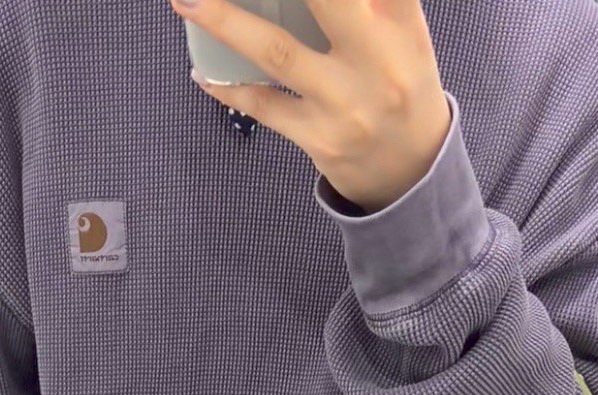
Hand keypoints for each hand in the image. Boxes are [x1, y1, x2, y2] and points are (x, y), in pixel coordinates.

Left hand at [173, 0, 451, 212]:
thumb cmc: (399, 85)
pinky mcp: (320, 139)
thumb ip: (369, 2)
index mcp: (401, 22)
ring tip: (185, 0)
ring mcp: (346, 104)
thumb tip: (298, 0)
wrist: (412, 174)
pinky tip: (203, 72)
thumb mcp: (401, 33)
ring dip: (224, 22)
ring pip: (277, 52)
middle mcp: (379, 60)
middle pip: (326, 1)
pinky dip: (228, 86)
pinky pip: (264, 106)